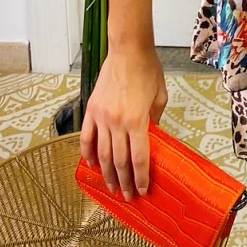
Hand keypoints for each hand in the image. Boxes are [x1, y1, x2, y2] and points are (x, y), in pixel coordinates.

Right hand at [79, 44, 167, 200]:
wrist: (128, 50)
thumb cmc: (148, 70)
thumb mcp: (160, 97)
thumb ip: (155, 120)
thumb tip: (151, 139)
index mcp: (137, 120)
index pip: (139, 157)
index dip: (140, 177)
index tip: (142, 190)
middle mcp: (117, 122)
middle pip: (119, 160)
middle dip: (124, 181)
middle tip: (127, 196)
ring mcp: (101, 117)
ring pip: (101, 154)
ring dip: (107, 174)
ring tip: (111, 187)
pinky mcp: (91, 110)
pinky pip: (86, 138)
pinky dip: (87, 154)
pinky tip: (92, 166)